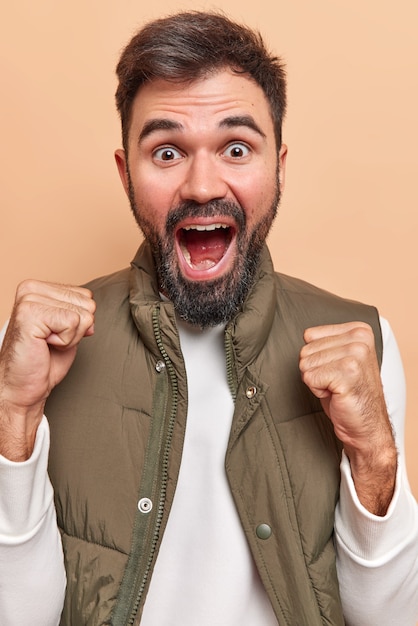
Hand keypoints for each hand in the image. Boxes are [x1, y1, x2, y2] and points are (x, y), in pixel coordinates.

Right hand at [0, 280, 95, 460]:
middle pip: (87, 303)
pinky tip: (45, 345)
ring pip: (82, 314)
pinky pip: (72, 323)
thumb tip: (93, 309)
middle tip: (52, 341)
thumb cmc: (43, 360)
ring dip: (70, 336)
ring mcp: (29, 299)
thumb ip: (80, 313)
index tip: (56, 334)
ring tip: (48, 343)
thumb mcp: (68, 330)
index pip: (86, 296)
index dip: (79, 322)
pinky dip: (65, 341)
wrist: (22, 386)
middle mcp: (31, 288)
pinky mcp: (30, 314)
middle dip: (76, 329)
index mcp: (39, 288)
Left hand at [299, 321, 396, 514]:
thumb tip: (303, 335)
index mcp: (359, 330)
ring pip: (306, 363)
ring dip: (317, 381)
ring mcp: (356, 354)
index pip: (310, 335)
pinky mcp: (348, 373)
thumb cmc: (349, 393)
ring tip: (336, 387)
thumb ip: (324, 342)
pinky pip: (310, 378)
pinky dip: (317, 390)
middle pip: (306, 349)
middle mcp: (360, 338)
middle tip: (336, 381)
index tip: (335, 369)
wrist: (367, 425)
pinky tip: (336, 394)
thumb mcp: (339, 358)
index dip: (316, 356)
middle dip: (315, 369)